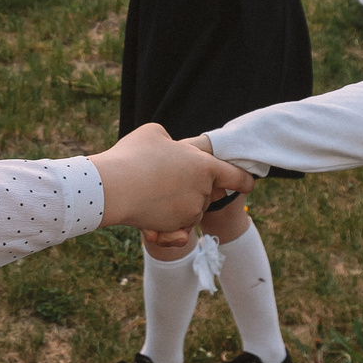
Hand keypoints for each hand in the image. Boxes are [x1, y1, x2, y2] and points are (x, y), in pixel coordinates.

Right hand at [90, 124, 253, 234]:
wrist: (113, 188)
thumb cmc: (132, 155)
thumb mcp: (154, 133)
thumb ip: (170, 141)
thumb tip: (170, 148)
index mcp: (204, 166)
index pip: (235, 176)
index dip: (244, 180)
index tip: (250, 184)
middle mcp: (202, 191)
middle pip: (207, 193)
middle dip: (191, 189)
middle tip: (163, 178)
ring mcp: (190, 212)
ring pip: (190, 211)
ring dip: (175, 206)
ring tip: (150, 194)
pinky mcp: (175, 228)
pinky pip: (177, 229)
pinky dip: (166, 227)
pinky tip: (151, 223)